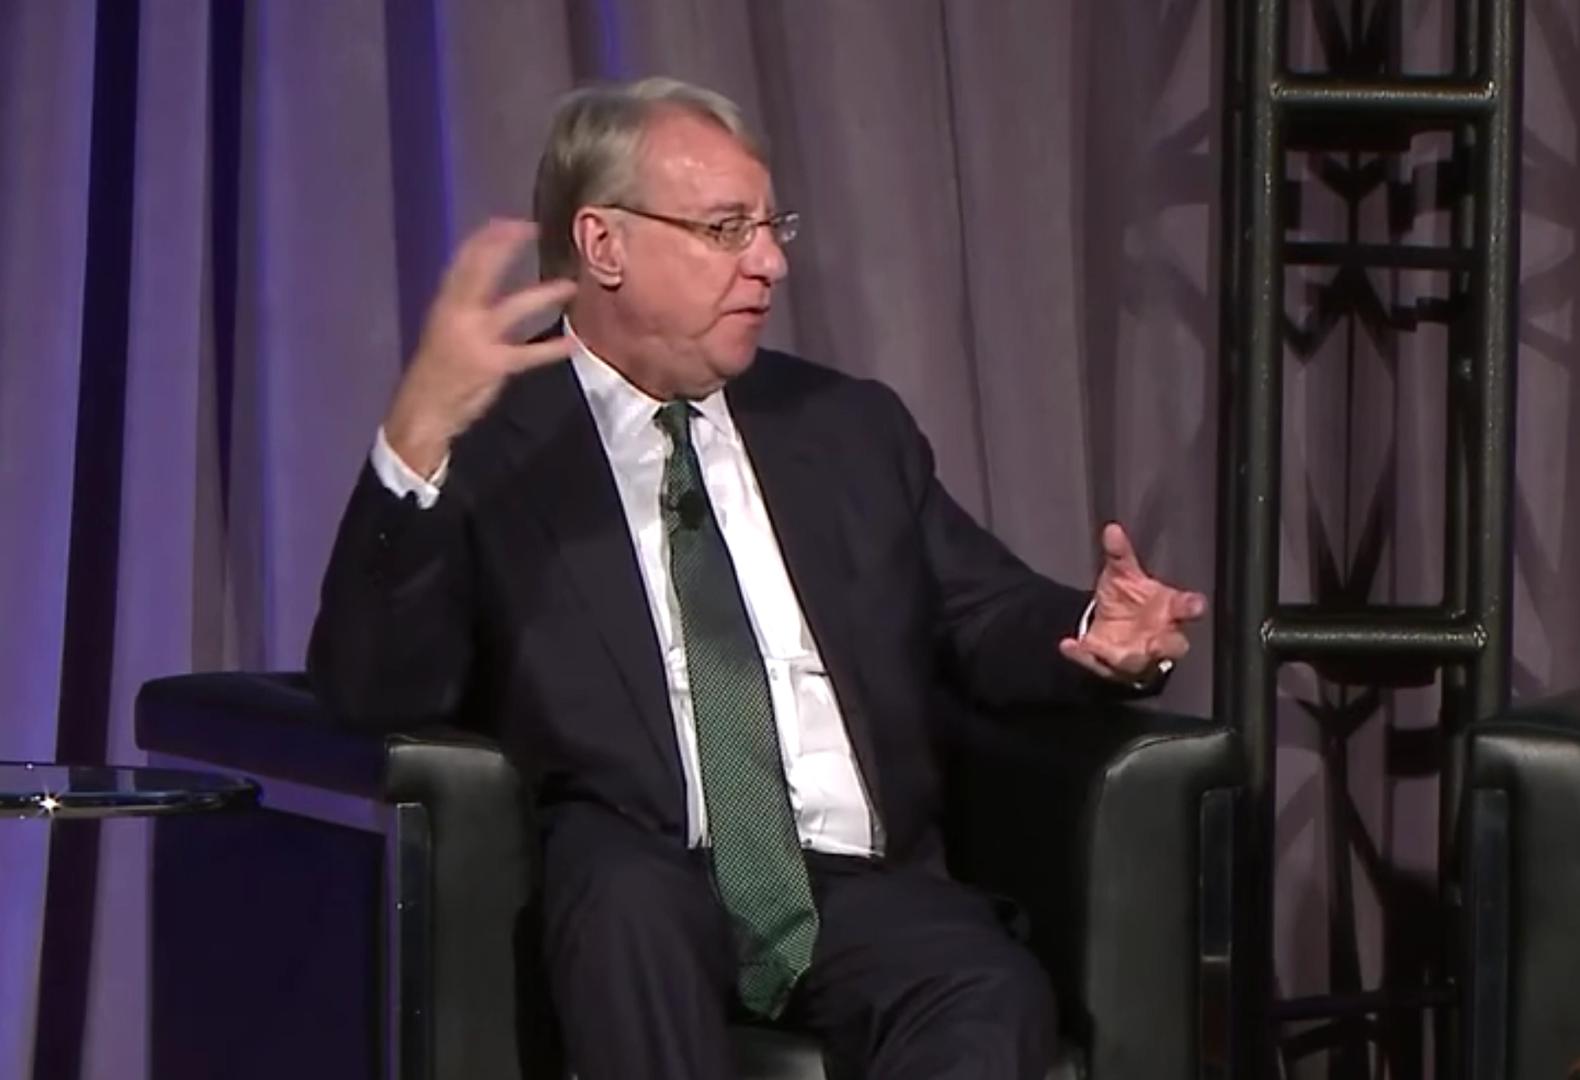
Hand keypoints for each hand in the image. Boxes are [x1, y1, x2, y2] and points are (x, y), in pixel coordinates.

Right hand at [383, 219, 577, 475]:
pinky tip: (571, 343)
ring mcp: (477, 338)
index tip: (510, 222)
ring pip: (514, 308)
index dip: (486, 238)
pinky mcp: (493, 364)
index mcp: (445, 304)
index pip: (464, 261)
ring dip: (544, 295)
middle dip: (506, 247)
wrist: (424, 410)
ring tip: (570, 286)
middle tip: (533, 229)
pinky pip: (528, 354)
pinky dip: (551, 349)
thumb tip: (487, 284)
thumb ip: (464, 307)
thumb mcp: (443, 329)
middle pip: (484, 271)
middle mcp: (458, 314)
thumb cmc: (436, 370)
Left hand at [1058, 522, 1207, 683]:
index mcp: (1169, 609)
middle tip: (1155, 643)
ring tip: (1106, 648)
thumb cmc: (1130, 599)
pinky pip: (1098, 664)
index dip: (1192, 607)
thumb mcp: (1122, 574)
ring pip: (1139, 661)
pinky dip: (1083, 655)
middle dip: (1166, 644)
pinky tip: (1069, 645)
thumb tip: (1112, 530)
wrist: (1112, 626)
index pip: (1186, 608)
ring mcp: (1139, 655)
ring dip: (1125, 657)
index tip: (1194, 605)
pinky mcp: (1113, 667)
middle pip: (1173, 645)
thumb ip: (1119, 554)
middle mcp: (1160, 636)